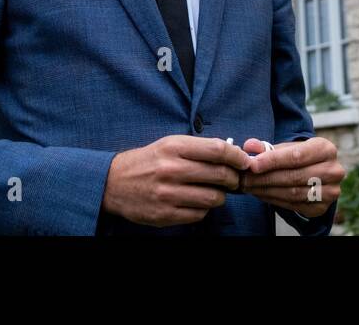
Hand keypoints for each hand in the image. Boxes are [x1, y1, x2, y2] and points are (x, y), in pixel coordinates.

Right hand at [101, 135, 251, 226]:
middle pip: (220, 175)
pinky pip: (199, 214)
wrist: (114, 183)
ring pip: (213, 198)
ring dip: (220, 196)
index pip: (217, 150)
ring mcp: (168, 194)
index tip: (243, 160)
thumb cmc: (147, 162)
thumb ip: (198, 148)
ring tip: (214, 191)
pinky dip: (204, 209)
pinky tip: (196, 201)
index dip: (237, 156)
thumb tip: (232, 153)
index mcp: (174, 147)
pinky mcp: (165, 214)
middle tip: (233, 179)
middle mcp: (171, 169)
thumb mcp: (169, 144)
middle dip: (233, 178)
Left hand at [236, 137, 343, 217]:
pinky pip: (294, 206)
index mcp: (326, 149)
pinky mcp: (322, 207)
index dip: (272, 160)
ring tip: (249, 186)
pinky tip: (261, 194)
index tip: (252, 165)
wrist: (316, 173)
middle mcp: (333, 170)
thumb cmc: (299, 157)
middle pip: (294, 176)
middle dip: (265, 178)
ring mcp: (331, 191)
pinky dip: (274, 200)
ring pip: (293, 193)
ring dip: (267, 191)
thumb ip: (266, 147)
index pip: (296, 156)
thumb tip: (249, 146)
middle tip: (245, 179)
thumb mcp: (286, 148)